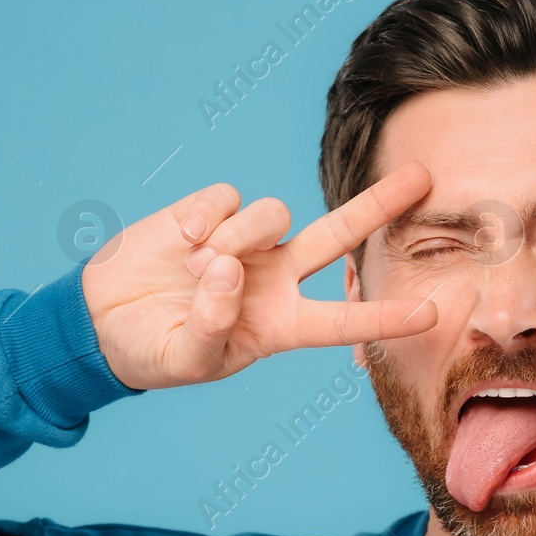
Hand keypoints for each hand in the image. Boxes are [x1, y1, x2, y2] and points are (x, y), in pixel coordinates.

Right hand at [80, 161, 437, 389]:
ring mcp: (244, 242)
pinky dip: (207, 217)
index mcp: (279, 324)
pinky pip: (228, 198)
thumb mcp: (185, 359)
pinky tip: (183, 241)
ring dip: (239, 236)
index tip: (432, 312)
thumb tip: (230, 269)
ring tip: (198, 265)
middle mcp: (273, 277)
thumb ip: (211, 324)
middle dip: (378, 205)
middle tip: (423, 176)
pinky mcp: (209, 212)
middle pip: (338, 235)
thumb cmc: (154, 351)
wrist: (103, 321)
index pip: (343, 320)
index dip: (385, 317)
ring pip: (274, 213)